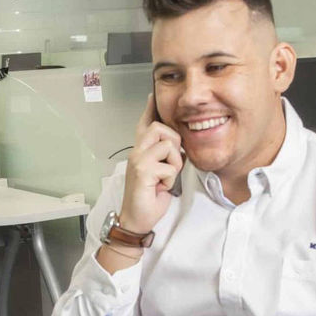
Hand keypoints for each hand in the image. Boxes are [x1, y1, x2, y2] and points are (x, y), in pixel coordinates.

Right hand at [119, 93, 182, 233]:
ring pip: (168, 145)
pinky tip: (161, 187)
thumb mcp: (160, 173)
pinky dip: (171, 179)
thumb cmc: (148, 198)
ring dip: (174, 163)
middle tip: (172, 163)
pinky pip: (169, 166)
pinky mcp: (142, 171)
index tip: (152, 95)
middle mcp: (136, 152)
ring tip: (165, 178)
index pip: (144, 124)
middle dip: (174, 142)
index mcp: (140, 152)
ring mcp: (137, 161)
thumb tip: (178, 145)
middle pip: (159, 128)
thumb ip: (165, 157)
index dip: (150, 109)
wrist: (137, 219)